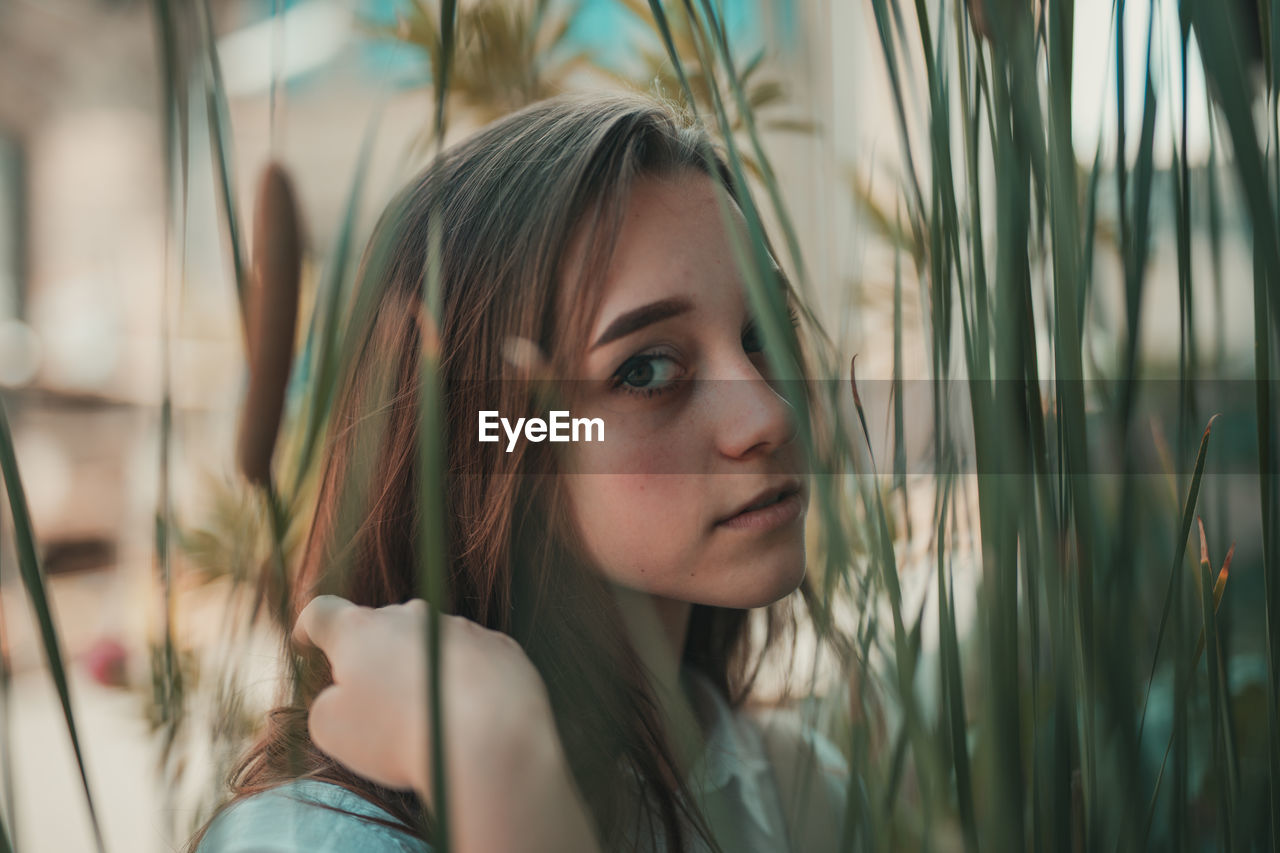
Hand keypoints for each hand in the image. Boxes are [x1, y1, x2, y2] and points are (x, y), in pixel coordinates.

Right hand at [292, 596, 600, 851]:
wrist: (491, 739)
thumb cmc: (401, 736)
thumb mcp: (333, 730)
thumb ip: (328, 702)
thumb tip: (346, 693)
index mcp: (361, 630)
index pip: (323, 612)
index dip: (310, 627)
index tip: (307, 639)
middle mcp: (411, 616)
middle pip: (381, 628)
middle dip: (374, 656)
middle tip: (376, 701)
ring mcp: (460, 627)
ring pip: (430, 643)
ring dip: (422, 669)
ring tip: (428, 718)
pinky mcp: (500, 646)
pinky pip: (471, 658)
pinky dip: (464, 679)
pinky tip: (468, 714)